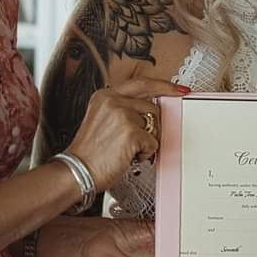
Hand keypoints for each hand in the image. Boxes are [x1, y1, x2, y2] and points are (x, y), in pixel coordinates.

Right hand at [66, 78, 186, 189]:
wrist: (77, 172)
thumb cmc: (90, 153)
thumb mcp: (102, 120)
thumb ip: (123, 109)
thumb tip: (151, 112)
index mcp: (105, 95)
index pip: (142, 83)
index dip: (164, 86)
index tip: (180, 90)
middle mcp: (113, 101)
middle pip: (152, 108)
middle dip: (151, 128)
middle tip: (136, 142)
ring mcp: (122, 115)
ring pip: (155, 126)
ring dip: (146, 141)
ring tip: (126, 149)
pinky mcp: (131, 132)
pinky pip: (153, 142)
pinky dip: (145, 153)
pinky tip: (128, 156)